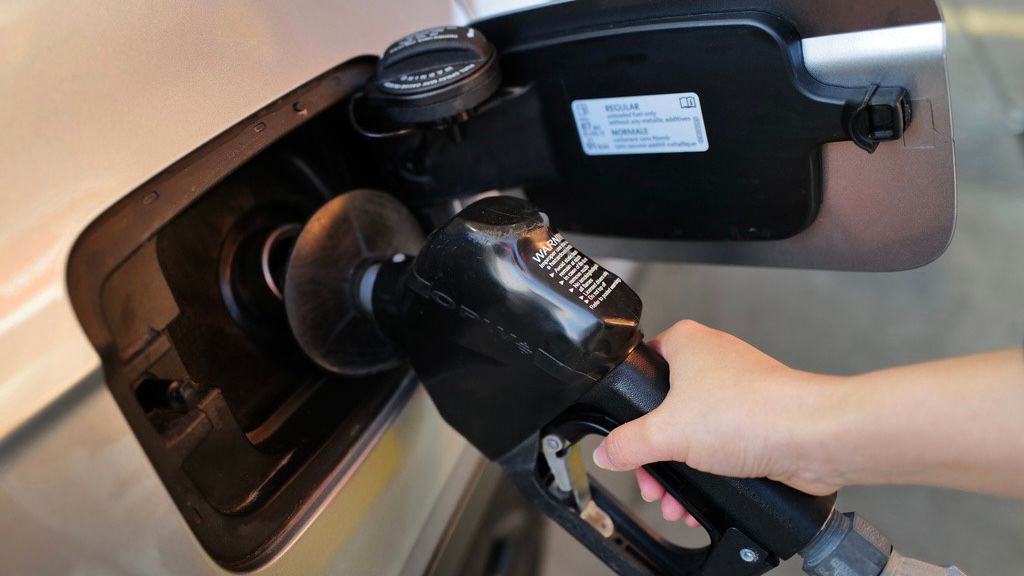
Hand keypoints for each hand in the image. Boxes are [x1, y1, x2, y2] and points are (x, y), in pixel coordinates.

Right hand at [592, 320, 843, 524]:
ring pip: (693, 432)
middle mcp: (713, 360)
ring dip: (680, 471)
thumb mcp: (668, 433)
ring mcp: (737, 390)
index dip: (629, 404)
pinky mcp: (757, 418)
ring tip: (675, 499)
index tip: (625, 435)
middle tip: (650, 478)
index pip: (641, 363)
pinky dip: (708, 472)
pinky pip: (721, 446)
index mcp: (687, 343)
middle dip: (655, 454)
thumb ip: (628, 444)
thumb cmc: (752, 412)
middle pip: (665, 408)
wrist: (812, 437)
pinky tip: (701, 498)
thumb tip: (608, 452)